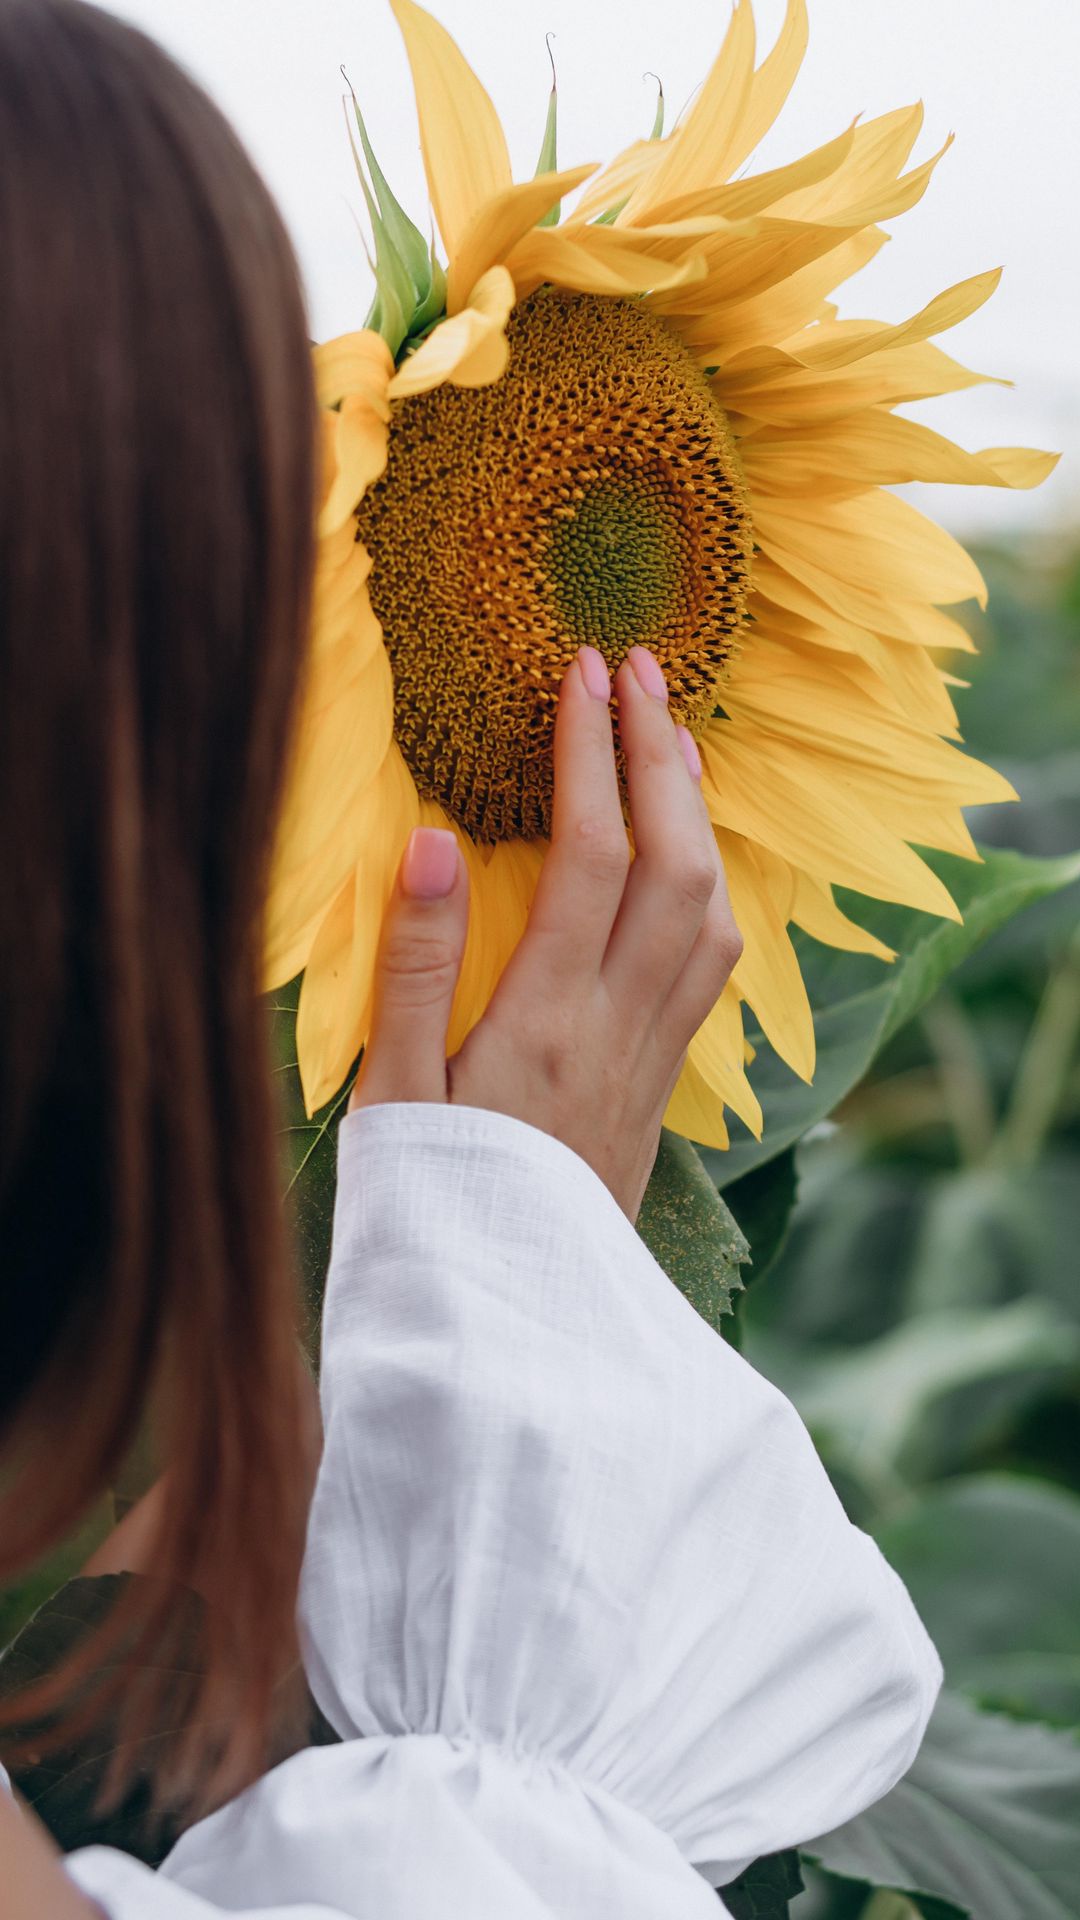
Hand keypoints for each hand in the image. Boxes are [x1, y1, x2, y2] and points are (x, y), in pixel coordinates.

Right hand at [350, 645, 742, 1218]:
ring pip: (713, 915)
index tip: (582, 673)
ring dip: (701, 817)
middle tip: (642, 670)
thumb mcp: (392, 1091)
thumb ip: (412, 969)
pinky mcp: (661, 1082)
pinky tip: (688, 856)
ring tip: (673, 742)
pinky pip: (712, 966)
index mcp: (543, 1024)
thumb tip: (432, 843)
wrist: (503, 1319)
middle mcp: (617, 1031)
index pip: (592, 859)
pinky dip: (711, 887)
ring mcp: (650, 1058)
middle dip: (664, 757)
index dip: (592, 755)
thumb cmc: (430, 1201)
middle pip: (678, 869)